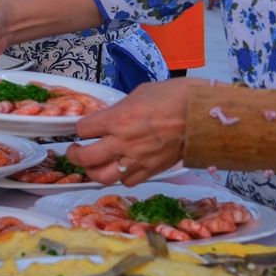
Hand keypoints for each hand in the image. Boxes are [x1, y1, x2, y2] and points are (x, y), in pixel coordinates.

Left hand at [64, 79, 193, 184]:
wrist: (201, 113)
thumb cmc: (172, 96)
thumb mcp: (138, 94)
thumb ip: (119, 110)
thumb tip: (107, 118)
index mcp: (118, 119)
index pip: (83, 129)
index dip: (79, 128)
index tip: (81, 128)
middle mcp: (123, 142)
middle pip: (86, 158)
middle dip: (74, 155)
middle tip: (74, 151)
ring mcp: (137, 159)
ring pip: (103, 177)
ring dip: (93, 172)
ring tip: (92, 165)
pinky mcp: (152, 170)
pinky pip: (127, 181)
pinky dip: (120, 176)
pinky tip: (120, 167)